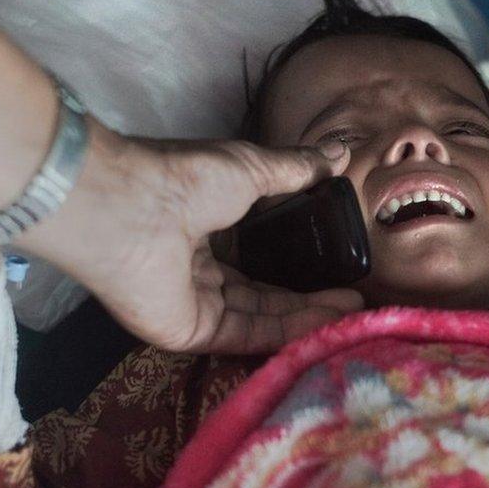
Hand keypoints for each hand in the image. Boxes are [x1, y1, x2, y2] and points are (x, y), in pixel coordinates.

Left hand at [17, 119, 363, 352]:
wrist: (134, 207)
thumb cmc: (186, 179)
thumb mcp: (252, 167)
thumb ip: (295, 169)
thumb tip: (339, 152)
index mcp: (204, 229)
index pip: (254, 257)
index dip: (295, 263)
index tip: (337, 264)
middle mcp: (196, 270)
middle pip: (259, 292)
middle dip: (307, 297)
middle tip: (354, 297)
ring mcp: (191, 304)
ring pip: (257, 315)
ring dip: (304, 314)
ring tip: (351, 310)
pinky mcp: (188, 331)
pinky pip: (243, 334)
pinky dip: (284, 331)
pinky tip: (323, 324)